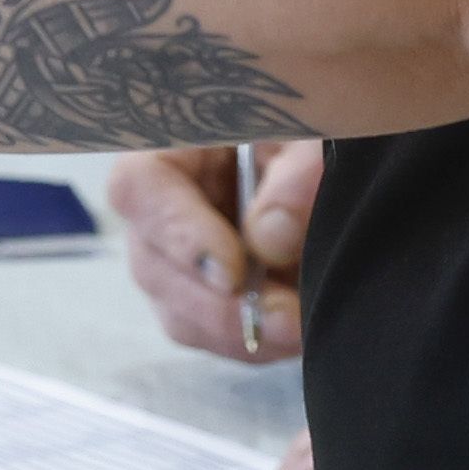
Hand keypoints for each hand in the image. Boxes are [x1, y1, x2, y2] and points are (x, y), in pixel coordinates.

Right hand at [111, 139, 315, 363]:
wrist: (328, 165)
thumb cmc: (314, 128)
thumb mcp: (316, 135)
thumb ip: (298, 176)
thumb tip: (269, 239)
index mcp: (173, 143)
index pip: (139, 189)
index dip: (178, 236)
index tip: (234, 273)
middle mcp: (161, 202)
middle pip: (152, 264)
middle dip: (217, 305)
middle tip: (284, 318)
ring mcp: (176, 253)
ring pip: (176, 310)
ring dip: (236, 330)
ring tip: (298, 326)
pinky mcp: (203, 291)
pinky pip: (207, 332)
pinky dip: (249, 341)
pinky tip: (291, 330)